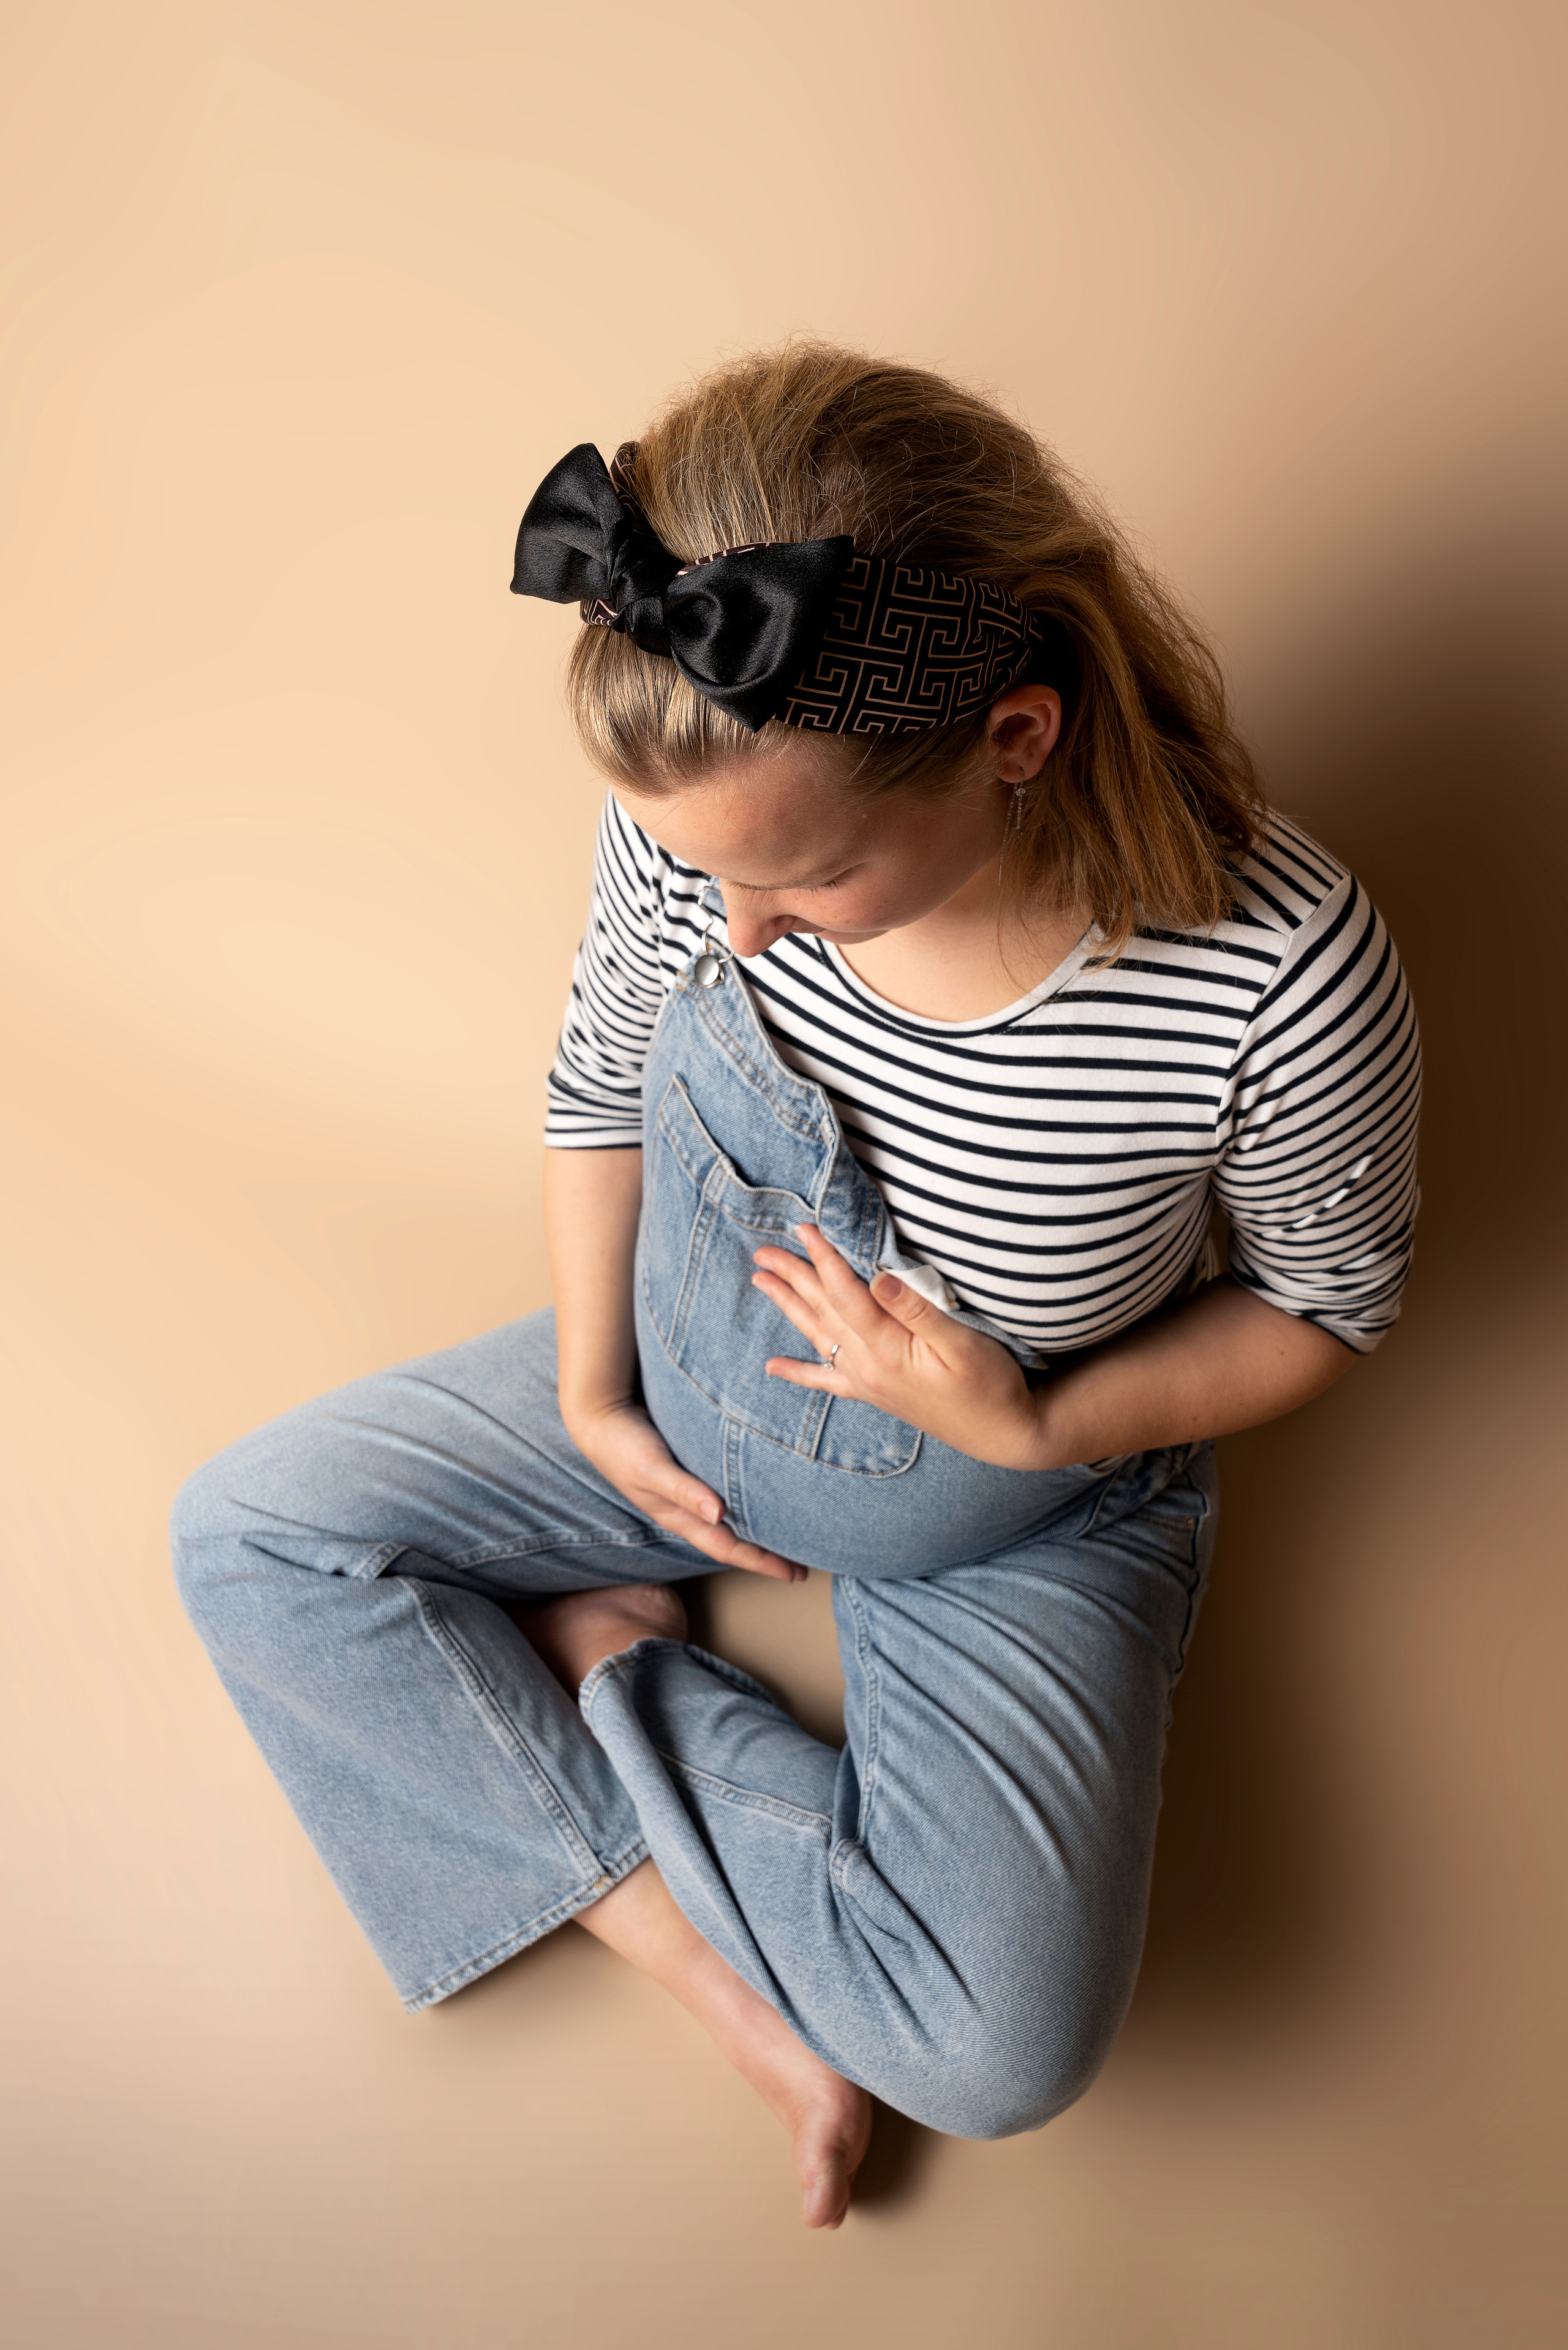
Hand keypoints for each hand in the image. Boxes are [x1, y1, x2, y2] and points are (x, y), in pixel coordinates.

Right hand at [563, 1397, 806, 1580]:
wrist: (600, 1417)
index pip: (728, 1548)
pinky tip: (761, 1496)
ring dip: (759, 1531)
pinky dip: (746, 1503)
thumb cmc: (624, 1445)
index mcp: (679, 1516)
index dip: (762, 1562)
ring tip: (790, 1535)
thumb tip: (719, 1515)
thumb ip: (683, 1490)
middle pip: (734, 1541)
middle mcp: (687, 1509)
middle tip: (803, 1564)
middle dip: (767, 1554)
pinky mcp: (689, 1471)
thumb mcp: (652, 1469)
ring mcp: (688, 1493)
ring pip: (730, 1521)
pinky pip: (724, 1495)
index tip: (795, 1574)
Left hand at [751, 1226, 1051, 1469]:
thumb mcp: (962, 1344)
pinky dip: (799, 1373)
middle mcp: (868, 1366)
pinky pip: (827, 1381)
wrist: (1001, 1434)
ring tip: (762, 1281)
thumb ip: (918, 1310)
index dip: (824, 1257)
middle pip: (822, 1310)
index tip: (804, 1228)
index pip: (845, 1293)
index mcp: (888, 1349)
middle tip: (763, 1250)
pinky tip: (773, 1368)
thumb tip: (878, 1277)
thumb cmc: (990, 1385)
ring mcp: (868, 1381)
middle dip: (793, 1276)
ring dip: (789, 1306)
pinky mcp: (875, 1394)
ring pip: (818, 1335)